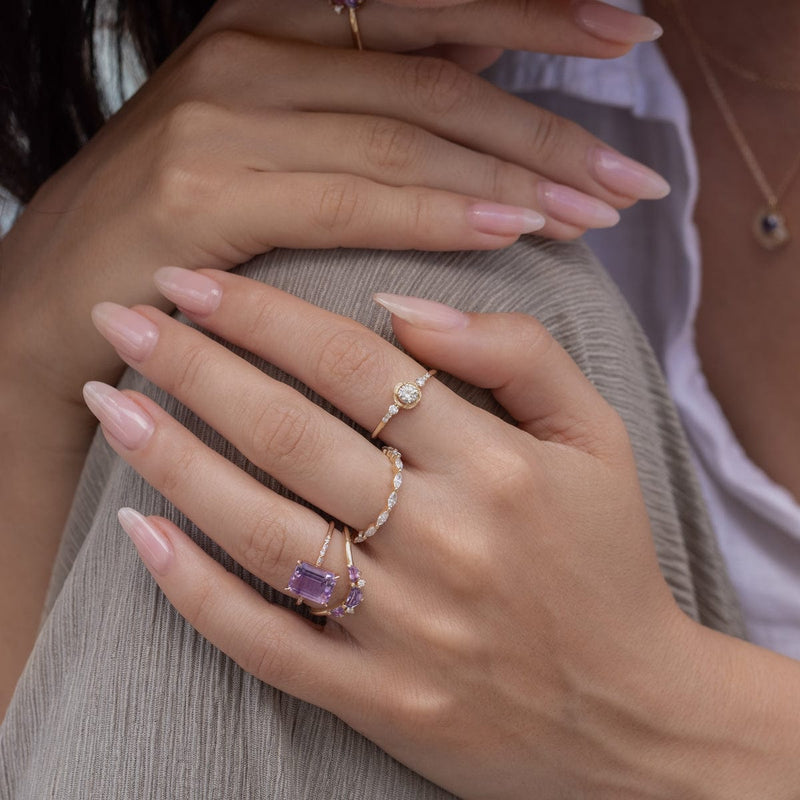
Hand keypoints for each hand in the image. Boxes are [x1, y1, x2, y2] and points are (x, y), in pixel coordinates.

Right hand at [1, 0, 667, 402]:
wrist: (58, 300)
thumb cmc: (176, 234)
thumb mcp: (273, 146)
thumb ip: (364, 111)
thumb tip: (473, 88)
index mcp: (273, 27)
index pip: (433, 17)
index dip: (537, 23)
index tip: (627, 37)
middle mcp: (250, 51)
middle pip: (437, 81)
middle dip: (548, 125)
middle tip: (633, 171)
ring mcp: (224, 115)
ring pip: (405, 137)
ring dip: (513, 174)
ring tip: (596, 209)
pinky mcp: (206, 190)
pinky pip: (352, 197)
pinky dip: (436, 212)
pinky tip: (508, 228)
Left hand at [84, 267, 690, 797]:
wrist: (629, 715)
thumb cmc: (607, 559)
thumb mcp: (597, 436)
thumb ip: (515, 352)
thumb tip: (400, 306)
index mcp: (493, 464)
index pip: (353, 364)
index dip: (263, 315)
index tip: (194, 284)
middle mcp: (441, 538)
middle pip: (289, 433)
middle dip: (192, 365)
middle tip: (120, 321)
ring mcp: (402, 626)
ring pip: (258, 529)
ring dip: (170, 460)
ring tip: (107, 404)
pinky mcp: (376, 697)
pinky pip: (263, 640)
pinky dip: (191, 588)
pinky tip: (138, 533)